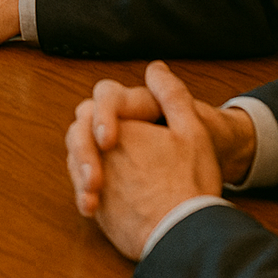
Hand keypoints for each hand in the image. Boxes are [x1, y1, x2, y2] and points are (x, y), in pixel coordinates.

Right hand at [66, 60, 257, 218]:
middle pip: (84, 124)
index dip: (103, 115)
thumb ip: (173, 96)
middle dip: (84, 149)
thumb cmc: (199, 167)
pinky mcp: (102, 177)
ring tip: (91, 197)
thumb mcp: (194, 130)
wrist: (195, 210)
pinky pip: (80, 176)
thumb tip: (155, 67)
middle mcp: (116, 126)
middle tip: (94, 179)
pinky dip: (82, 190)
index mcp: (136, 109)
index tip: (108, 141)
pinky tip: (90, 206)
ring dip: (79, 170)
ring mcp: (105, 154)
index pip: (107, 98)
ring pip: (78, 151)